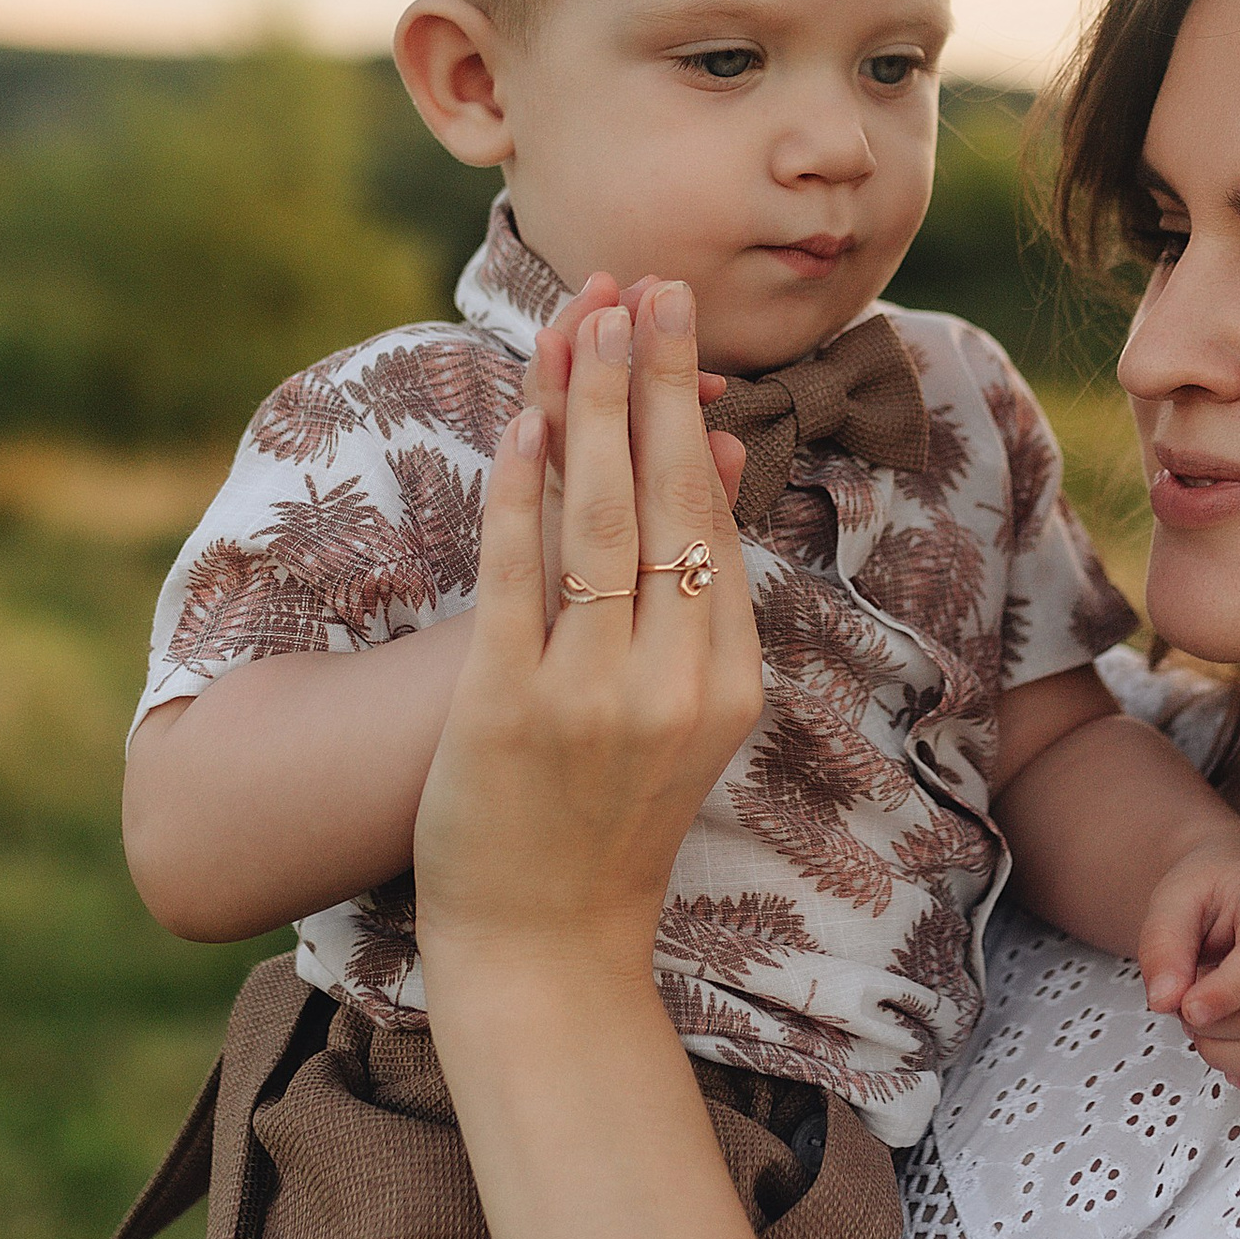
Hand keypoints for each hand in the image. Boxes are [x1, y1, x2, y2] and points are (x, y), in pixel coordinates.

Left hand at [414, 283, 762, 1013]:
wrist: (546, 951)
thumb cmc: (606, 824)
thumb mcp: (684, 715)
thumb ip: (697, 594)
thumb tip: (710, 453)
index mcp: (729, 681)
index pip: (711, 518)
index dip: (692, 410)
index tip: (678, 326)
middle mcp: (675, 682)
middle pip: (669, 499)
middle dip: (657, 380)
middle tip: (653, 287)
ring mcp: (594, 696)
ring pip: (600, 521)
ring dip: (593, 408)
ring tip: (590, 320)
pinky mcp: (511, 709)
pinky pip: (520, 576)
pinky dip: (521, 491)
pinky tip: (524, 420)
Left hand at [1135, 848, 1239, 1110]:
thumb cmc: (1215, 892)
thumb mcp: (1174, 898)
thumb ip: (1162, 944)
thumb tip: (1165, 1000)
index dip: (1223, 995)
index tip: (1184, 1006)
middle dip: (1212, 1028)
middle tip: (1186, 1008)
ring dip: (1229, 1057)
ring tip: (1207, 1028)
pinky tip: (1236, 1066)